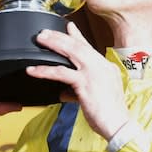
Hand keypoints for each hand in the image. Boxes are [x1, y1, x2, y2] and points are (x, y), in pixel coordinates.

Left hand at [26, 22, 128, 139]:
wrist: (118, 124)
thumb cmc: (111, 114)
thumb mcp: (99, 95)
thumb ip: (82, 89)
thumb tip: (65, 91)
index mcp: (106, 67)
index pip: (89, 47)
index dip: (77, 36)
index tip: (68, 27)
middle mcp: (101, 66)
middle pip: (78, 45)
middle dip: (60, 36)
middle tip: (45, 32)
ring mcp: (94, 73)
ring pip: (71, 52)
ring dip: (53, 44)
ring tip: (39, 40)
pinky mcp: (85, 83)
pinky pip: (61, 73)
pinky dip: (45, 70)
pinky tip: (34, 70)